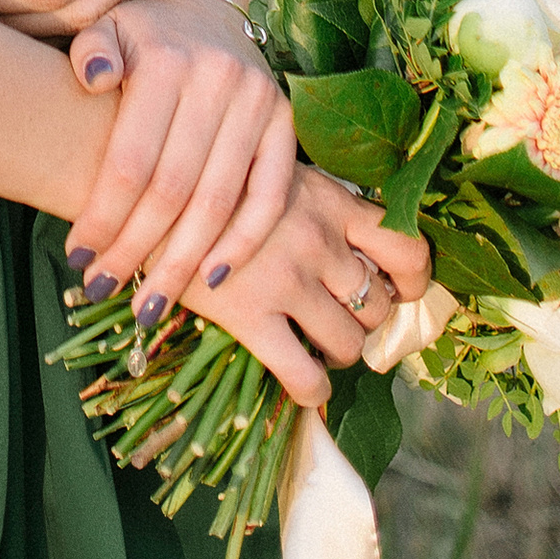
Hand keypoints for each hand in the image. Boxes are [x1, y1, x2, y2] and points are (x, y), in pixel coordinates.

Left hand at [57, 0, 295, 320]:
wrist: (205, 3)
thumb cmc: (143, 33)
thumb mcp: (106, 26)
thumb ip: (92, 51)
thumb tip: (92, 78)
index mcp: (167, 60)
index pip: (131, 159)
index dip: (103, 215)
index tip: (78, 257)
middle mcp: (217, 80)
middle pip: (172, 190)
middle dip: (135, 249)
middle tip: (103, 290)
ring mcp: (258, 102)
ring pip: (218, 202)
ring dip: (183, 262)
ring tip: (150, 304)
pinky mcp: (286, 122)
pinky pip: (270, 196)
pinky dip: (244, 242)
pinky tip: (212, 279)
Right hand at [181, 172, 433, 410]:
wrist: (145, 187)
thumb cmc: (208, 177)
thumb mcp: (273, 170)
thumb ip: (316, 203)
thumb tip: (351, 247)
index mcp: (329, 199)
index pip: (408, 248)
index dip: (414, 281)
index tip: (399, 292)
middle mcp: (317, 238)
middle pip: (379, 304)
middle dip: (366, 321)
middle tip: (340, 318)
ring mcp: (286, 278)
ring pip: (350, 344)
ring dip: (340, 353)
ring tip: (315, 342)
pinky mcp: (251, 315)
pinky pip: (306, 376)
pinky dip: (312, 388)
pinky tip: (300, 379)